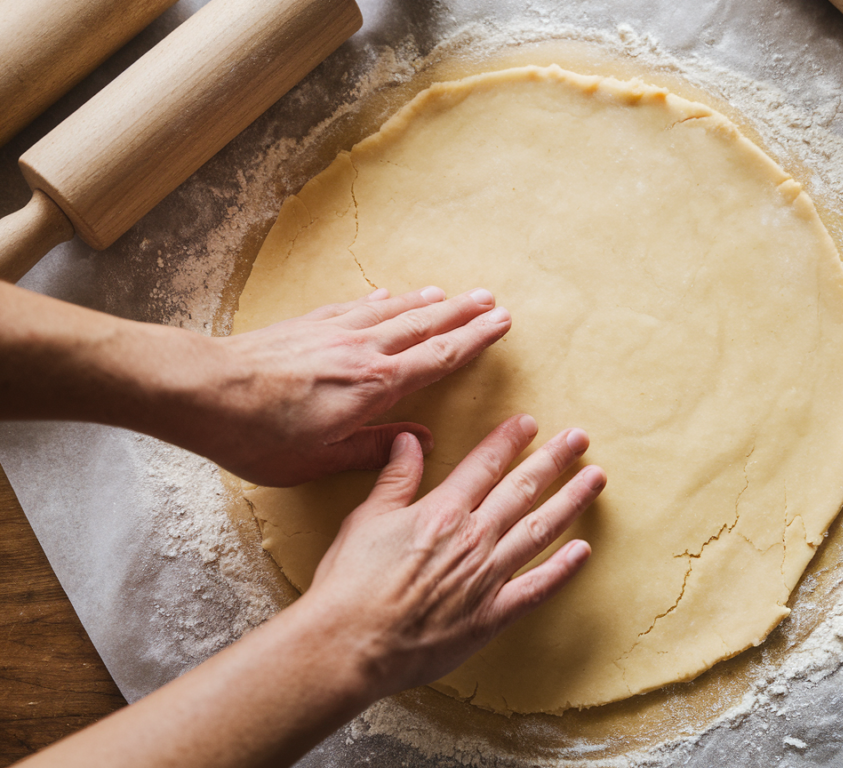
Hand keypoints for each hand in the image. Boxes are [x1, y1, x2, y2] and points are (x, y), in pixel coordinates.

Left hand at [198, 286, 509, 485]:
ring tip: (452, 293)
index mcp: (374, 386)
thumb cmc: (260, 436)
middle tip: (492, 300)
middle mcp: (363, 351)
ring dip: (428, 302)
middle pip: (425, 326)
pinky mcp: (308, 325)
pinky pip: (356, 307)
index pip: (439, 359)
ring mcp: (335, 332)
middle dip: (462, 313)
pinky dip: (379, 301)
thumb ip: (375, 448)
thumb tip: (422, 442)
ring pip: (394, 311)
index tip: (501, 323)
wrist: (205, 392)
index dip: (474, 341)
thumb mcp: (322, 460)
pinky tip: (388, 295)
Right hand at [301, 415, 605, 699]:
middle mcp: (473, 538)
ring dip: (571, 502)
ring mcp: (487, 577)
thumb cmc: (351, 583)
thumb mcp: (367, 519)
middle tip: (580, 438)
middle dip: (554, 460)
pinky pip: (537, 588)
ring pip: (540, 530)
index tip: (529, 423)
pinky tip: (584, 550)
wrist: (351, 644)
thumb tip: (409, 440)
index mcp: (442, 511)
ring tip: (595, 479)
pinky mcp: (492, 615)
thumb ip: (396, 478)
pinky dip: (563, 569)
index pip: (485, 464)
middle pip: (523, 489)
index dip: (509, 440)